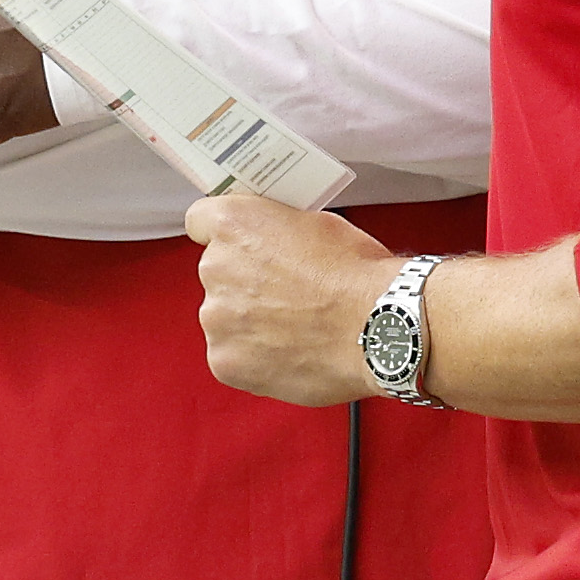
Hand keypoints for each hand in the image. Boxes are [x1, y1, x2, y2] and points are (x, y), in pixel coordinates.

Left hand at [183, 189, 391, 404]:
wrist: (378, 328)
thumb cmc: (358, 275)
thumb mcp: (318, 223)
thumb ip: (278, 231)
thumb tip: (274, 242)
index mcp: (235, 224)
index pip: (201, 219)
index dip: (226, 233)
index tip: (240, 243)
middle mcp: (215, 267)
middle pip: (218, 272)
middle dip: (246, 281)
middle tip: (287, 293)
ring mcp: (217, 318)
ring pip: (225, 317)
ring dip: (250, 321)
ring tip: (296, 329)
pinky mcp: (225, 360)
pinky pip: (233, 355)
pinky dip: (256, 356)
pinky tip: (291, 353)